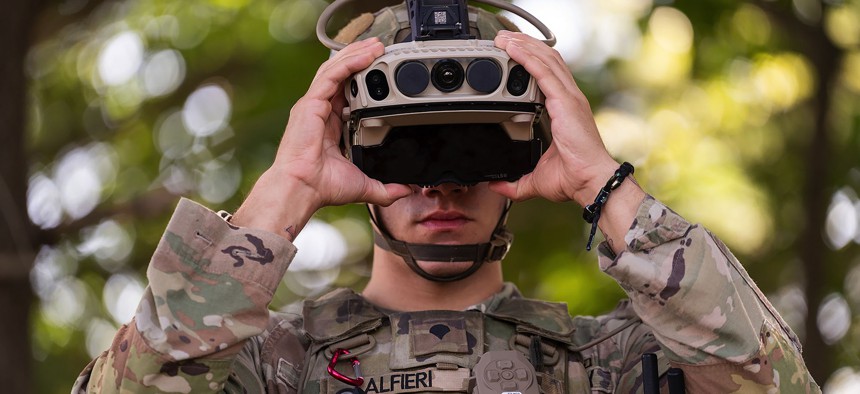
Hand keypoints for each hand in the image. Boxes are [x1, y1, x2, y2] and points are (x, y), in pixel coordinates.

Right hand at [232, 38, 410, 238]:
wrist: (303, 188)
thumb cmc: (323, 187)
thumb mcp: (363, 184)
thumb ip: (385, 188)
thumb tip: (405, 190)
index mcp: (329, 126)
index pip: (346, 93)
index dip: (361, 78)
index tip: (378, 70)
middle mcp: (320, 112)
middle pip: (340, 75)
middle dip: (359, 59)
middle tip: (380, 48)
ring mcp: (313, 105)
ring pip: (335, 70)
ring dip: (356, 55)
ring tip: (375, 45)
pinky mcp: (310, 103)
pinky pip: (331, 75)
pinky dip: (348, 63)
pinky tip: (364, 55)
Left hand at [489, 31, 644, 252]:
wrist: (590, 181)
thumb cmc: (573, 178)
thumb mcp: (535, 179)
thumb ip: (515, 183)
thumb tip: (496, 187)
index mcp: (565, 110)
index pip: (548, 75)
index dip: (531, 60)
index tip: (512, 53)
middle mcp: (569, 98)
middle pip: (547, 60)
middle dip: (524, 45)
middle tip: (503, 38)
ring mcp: (569, 98)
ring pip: (545, 60)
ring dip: (523, 45)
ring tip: (504, 38)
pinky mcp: (565, 102)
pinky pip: (543, 72)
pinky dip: (527, 57)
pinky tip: (513, 49)